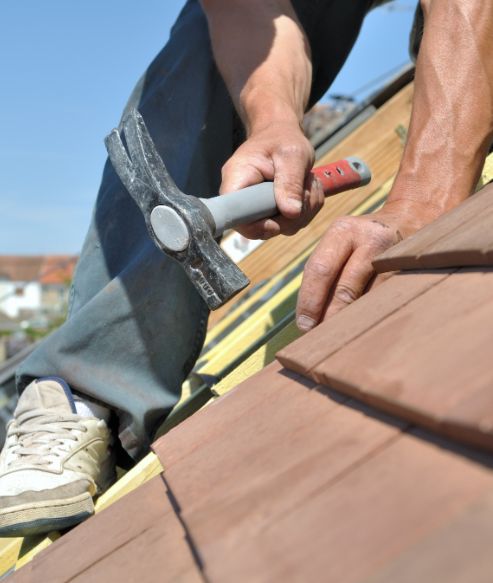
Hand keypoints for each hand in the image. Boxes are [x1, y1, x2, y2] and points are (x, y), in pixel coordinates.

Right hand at [220, 121, 323, 238]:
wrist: (281, 134)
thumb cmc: (283, 138)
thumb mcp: (292, 155)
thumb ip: (290, 182)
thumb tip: (291, 213)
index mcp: (237, 178)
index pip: (234, 215)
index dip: (255, 226)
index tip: (277, 220)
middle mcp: (241, 197)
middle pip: (260, 228)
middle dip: (290, 217)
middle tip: (307, 191)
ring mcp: (256, 208)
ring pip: (280, 228)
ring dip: (303, 211)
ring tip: (308, 184)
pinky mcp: (270, 212)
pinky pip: (290, 224)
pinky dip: (306, 211)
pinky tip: (307, 190)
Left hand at [296, 200, 438, 331]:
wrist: (411, 220)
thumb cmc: (363, 240)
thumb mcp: (341, 242)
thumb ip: (324, 271)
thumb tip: (308, 317)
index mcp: (343, 231)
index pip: (320, 270)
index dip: (310, 301)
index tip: (304, 326)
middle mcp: (370, 239)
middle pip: (345, 289)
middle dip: (330, 317)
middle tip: (321, 340)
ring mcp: (395, 256)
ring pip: (369, 299)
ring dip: (352, 322)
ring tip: (341, 338)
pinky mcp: (412, 271)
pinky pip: (387, 301)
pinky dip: (372, 316)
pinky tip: (364, 327)